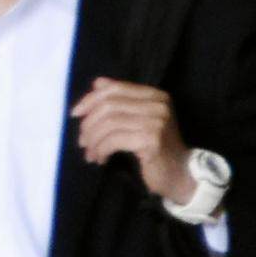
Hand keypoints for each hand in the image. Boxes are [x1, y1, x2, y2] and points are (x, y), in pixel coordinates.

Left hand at [73, 78, 195, 208]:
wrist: (180, 174)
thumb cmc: (156, 148)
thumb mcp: (140, 120)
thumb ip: (121, 101)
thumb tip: (98, 83)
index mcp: (156, 96)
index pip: (115, 88)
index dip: (90, 99)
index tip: (75, 114)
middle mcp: (159, 105)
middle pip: (109, 105)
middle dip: (89, 124)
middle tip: (83, 141)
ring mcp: (157, 122)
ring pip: (109, 123)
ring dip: (93, 140)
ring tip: (90, 152)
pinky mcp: (152, 140)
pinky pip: (114, 140)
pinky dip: (101, 149)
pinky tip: (100, 159)